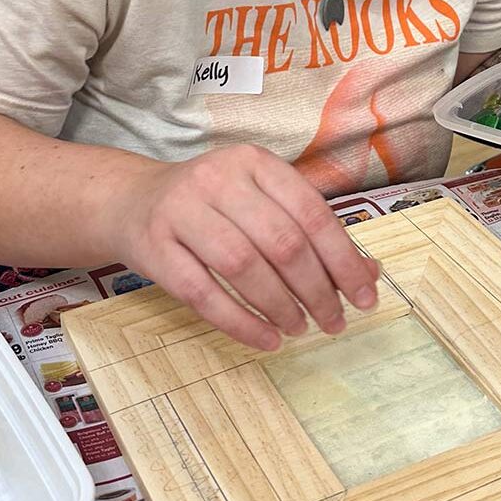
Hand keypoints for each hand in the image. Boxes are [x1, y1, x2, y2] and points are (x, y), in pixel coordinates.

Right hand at [112, 145, 381, 350]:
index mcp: (254, 162)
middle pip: (280, 241)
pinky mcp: (154, 248)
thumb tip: (368, 274)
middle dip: (317, 289)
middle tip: (334, 321)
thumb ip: (310, 231)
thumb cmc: (211, 205)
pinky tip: (266, 338)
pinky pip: (203, 293)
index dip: (343, 258)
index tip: (365, 296)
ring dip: (281, 306)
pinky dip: (240, 322)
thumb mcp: (260, 201)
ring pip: (242, 266)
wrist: (131, 202)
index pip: (310, 211)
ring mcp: (181, 211)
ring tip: (300, 328)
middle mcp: (217, 179)